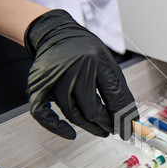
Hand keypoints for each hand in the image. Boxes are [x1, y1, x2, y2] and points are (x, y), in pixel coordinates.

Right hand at [24, 9, 137, 139]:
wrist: (55, 34)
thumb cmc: (84, 49)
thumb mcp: (108, 62)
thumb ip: (118, 89)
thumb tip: (129, 117)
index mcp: (94, 62)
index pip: (113, 98)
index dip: (124, 117)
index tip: (129, 128)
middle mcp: (72, 71)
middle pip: (92, 110)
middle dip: (107, 124)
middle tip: (116, 128)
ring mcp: (52, 80)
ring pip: (73, 115)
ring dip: (90, 127)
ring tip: (102, 130)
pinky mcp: (38, 87)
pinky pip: (43, 114)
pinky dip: (57, 127)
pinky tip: (71, 134)